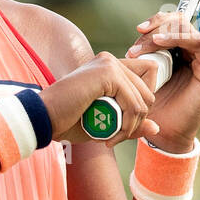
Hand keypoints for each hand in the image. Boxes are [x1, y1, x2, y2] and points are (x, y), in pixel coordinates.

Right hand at [42, 51, 161, 147]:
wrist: (42, 119)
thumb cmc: (66, 121)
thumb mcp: (104, 124)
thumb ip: (130, 123)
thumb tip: (157, 127)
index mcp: (109, 67)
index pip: (146, 81)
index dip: (142, 107)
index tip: (123, 126)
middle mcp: (111, 61)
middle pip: (149, 92)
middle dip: (137, 120)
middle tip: (115, 137)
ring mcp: (109, 64)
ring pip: (143, 99)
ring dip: (131, 126)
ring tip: (111, 139)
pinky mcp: (107, 73)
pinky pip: (133, 103)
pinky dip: (127, 124)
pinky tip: (109, 136)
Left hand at [125, 10, 199, 152]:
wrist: (164, 133)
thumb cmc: (151, 107)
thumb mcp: (140, 78)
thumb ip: (137, 62)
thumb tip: (119, 50)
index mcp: (180, 52)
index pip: (171, 24)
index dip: (155, 23)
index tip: (137, 30)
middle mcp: (195, 52)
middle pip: (179, 21)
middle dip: (157, 26)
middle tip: (138, 37)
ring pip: (186, 28)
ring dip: (162, 33)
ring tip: (141, 47)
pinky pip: (198, 42)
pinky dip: (178, 38)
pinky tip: (159, 43)